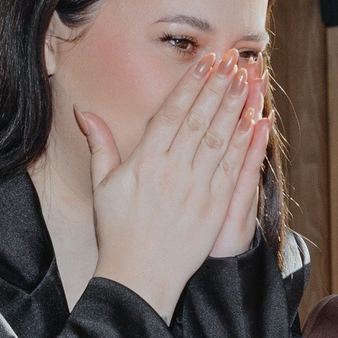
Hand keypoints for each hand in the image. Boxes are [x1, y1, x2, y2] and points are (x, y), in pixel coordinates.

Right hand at [84, 56, 267, 320]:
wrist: (138, 276)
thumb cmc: (118, 230)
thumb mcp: (102, 185)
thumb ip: (100, 144)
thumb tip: (83, 111)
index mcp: (144, 162)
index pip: (172, 114)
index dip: (190, 85)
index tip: (204, 62)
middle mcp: (172, 171)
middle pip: (200, 120)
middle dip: (217, 87)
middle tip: (231, 60)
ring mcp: (196, 189)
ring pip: (220, 139)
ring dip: (235, 107)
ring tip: (247, 80)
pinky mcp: (214, 207)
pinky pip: (233, 168)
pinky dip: (245, 144)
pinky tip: (255, 122)